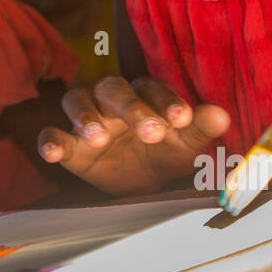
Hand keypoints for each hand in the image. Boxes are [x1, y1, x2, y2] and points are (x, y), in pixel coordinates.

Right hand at [38, 76, 229, 195]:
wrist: (142, 183)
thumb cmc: (166, 152)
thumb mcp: (186, 143)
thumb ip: (201, 128)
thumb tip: (222, 114)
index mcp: (145, 94)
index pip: (153, 89)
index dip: (167, 102)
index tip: (183, 119)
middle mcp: (113, 100)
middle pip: (113, 88)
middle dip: (131, 108)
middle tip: (151, 132)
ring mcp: (88, 119)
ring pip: (77, 101)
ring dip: (85, 116)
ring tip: (97, 137)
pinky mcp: (70, 145)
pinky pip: (51, 133)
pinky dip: (49, 141)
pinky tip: (52, 152)